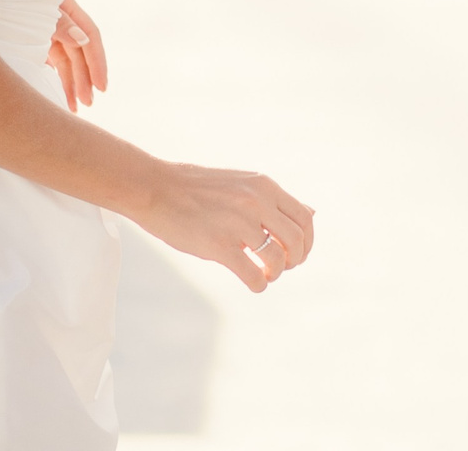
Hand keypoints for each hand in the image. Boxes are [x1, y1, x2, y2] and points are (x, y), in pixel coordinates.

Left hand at [45, 0, 107, 110]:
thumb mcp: (36, 6)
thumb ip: (60, 23)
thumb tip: (83, 40)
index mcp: (67, 7)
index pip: (90, 37)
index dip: (97, 62)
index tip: (101, 87)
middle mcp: (60, 20)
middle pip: (77, 53)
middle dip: (84, 79)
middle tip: (86, 104)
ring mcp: (45, 30)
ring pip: (64, 60)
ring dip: (71, 83)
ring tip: (74, 107)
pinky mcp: (31, 40)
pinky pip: (50, 61)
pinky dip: (56, 77)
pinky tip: (60, 93)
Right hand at [132, 161, 315, 293]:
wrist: (155, 187)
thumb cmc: (198, 188)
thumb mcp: (245, 183)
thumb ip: (276, 200)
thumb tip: (312, 213)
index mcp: (265, 186)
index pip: (305, 217)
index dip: (308, 241)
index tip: (297, 253)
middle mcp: (257, 202)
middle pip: (297, 240)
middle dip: (296, 259)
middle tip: (283, 267)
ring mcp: (238, 223)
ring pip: (278, 258)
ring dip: (277, 273)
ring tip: (266, 275)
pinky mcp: (218, 245)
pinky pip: (252, 274)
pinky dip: (259, 284)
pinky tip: (254, 283)